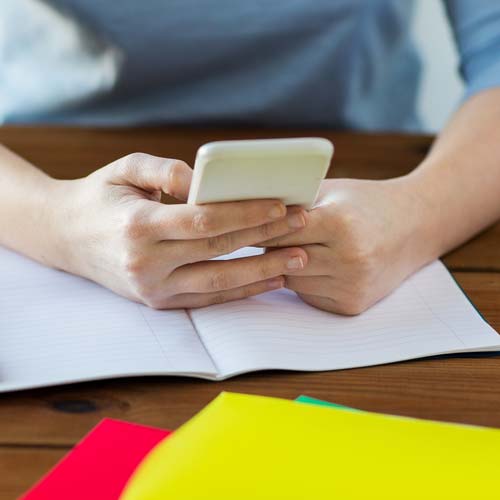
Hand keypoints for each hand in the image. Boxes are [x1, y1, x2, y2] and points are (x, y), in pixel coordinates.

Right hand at [47, 152, 307, 307]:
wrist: (66, 238)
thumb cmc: (100, 196)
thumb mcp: (125, 169)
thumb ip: (166, 170)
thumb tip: (204, 181)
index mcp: (137, 226)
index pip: (203, 220)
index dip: (245, 212)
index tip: (281, 204)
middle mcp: (146, 263)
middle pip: (219, 249)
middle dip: (265, 236)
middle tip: (302, 224)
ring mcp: (153, 288)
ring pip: (220, 282)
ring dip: (264, 270)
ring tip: (300, 258)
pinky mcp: (160, 302)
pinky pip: (209, 298)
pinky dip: (243, 291)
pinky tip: (271, 279)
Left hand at [261, 177, 433, 314]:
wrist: (413, 228)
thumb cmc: (366, 203)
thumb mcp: (332, 191)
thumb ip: (295, 201)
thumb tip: (248, 209)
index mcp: (341, 224)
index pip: (280, 231)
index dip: (260, 227)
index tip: (239, 225)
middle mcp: (348, 259)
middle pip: (283, 258)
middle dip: (267, 247)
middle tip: (250, 238)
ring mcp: (351, 286)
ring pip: (291, 280)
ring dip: (282, 266)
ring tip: (283, 248)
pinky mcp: (351, 305)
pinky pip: (307, 295)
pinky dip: (301, 282)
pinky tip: (309, 265)